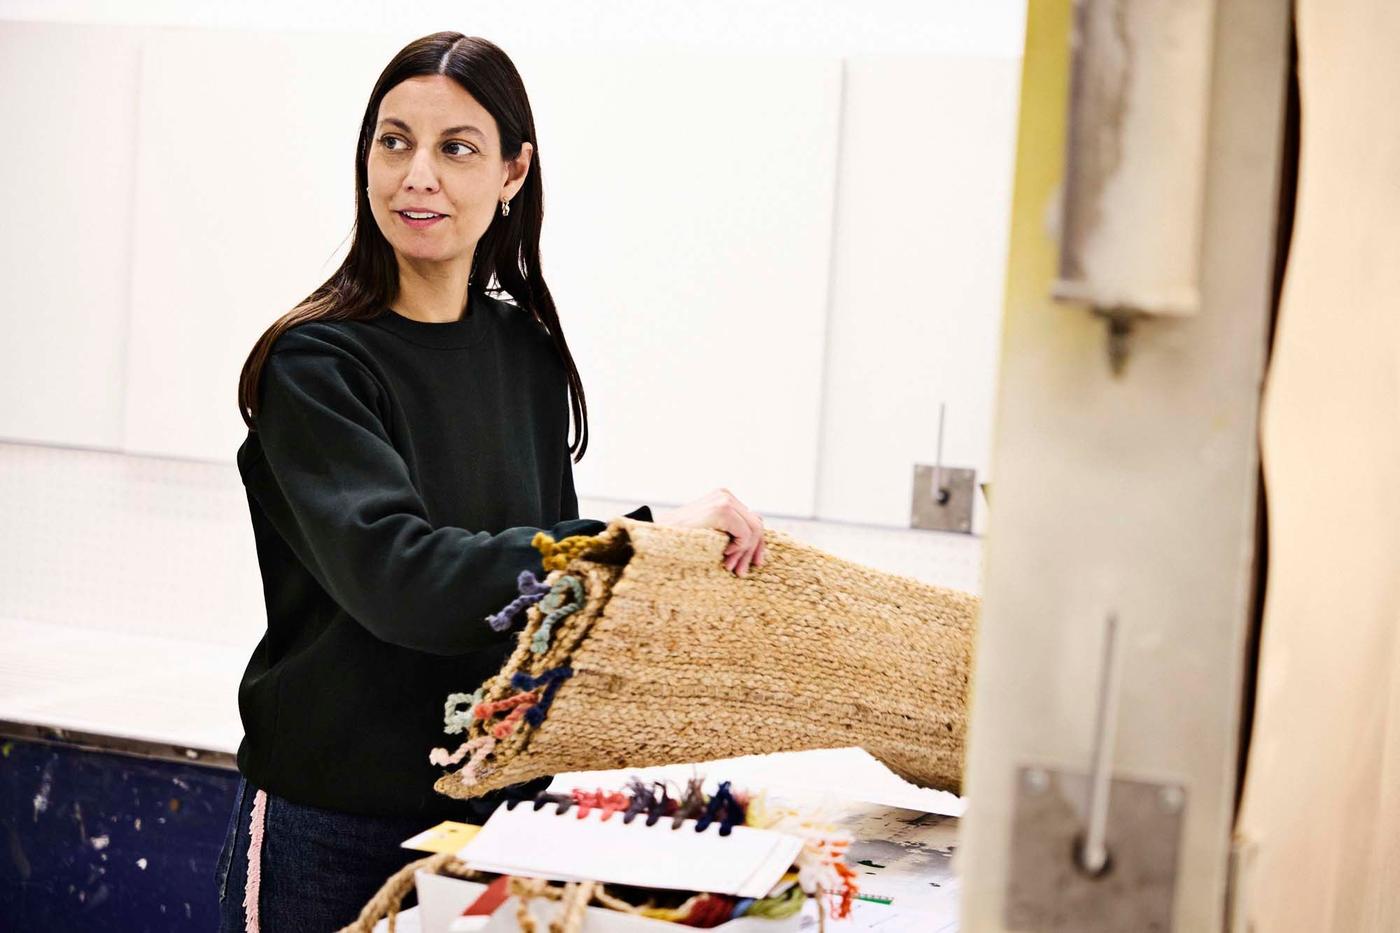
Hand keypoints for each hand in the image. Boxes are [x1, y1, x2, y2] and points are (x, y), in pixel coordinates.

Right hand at [652, 488, 766, 576]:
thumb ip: (731, 532)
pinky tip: (723, 556)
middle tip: (740, 572)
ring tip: (730, 567)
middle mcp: (725, 495)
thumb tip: (757, 538)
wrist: (655, 541)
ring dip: (744, 553)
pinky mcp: (722, 509)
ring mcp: (724, 500)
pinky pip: (746, 533)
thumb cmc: (679, 542)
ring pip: (754, 530)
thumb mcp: (711, 536)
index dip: (755, 545)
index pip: (753, 520)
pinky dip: (739, 549)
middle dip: (751, 552)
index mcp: (723, 499)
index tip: (749, 565)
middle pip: (757, 525)